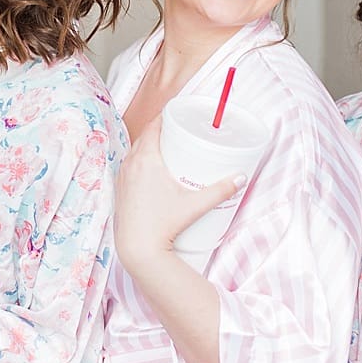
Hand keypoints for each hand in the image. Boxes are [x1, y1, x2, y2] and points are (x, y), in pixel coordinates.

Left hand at [114, 118, 243, 271]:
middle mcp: (130, 165)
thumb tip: (241, 178)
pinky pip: (129, 166)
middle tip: (179, 130)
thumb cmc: (163, 225)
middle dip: (160, 130)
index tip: (177, 113)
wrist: (137, 249)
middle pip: (145, 137)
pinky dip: (139, 160)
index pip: (153, 126)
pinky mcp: (120, 190)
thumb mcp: (195, 205)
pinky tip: (150, 168)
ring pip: (135, 151)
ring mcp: (122, 178)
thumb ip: (220, 190)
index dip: (165, 116)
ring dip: (148, 145)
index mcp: (145, 159)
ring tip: (167, 147)